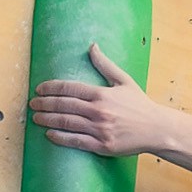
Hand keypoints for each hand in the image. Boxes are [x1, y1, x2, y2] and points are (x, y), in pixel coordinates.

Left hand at [27, 45, 170, 156]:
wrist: (158, 130)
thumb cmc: (141, 106)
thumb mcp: (124, 81)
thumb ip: (105, 64)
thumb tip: (92, 46)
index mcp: (102, 94)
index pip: (69, 88)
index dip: (51, 88)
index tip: (39, 89)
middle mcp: (99, 111)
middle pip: (63, 105)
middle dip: (44, 104)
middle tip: (33, 104)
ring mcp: (101, 129)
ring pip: (67, 123)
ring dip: (48, 120)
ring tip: (36, 118)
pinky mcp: (103, 145)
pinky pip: (76, 141)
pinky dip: (60, 138)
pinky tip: (50, 135)